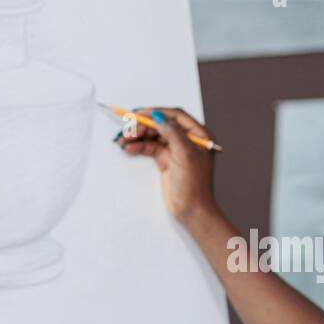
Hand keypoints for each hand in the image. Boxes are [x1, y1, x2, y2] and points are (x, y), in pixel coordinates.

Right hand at [115, 105, 217, 224]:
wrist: (192, 211)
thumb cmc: (195, 186)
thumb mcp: (185, 155)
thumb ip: (173, 134)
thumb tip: (159, 117)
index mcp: (200, 135)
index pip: (176, 116)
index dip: (158, 112)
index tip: (140, 113)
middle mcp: (188, 140)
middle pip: (162, 125)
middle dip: (144, 126)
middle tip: (128, 129)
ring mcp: (176, 150)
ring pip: (155, 136)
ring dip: (139, 136)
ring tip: (124, 139)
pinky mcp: (167, 160)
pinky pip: (151, 147)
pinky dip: (140, 146)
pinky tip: (129, 147)